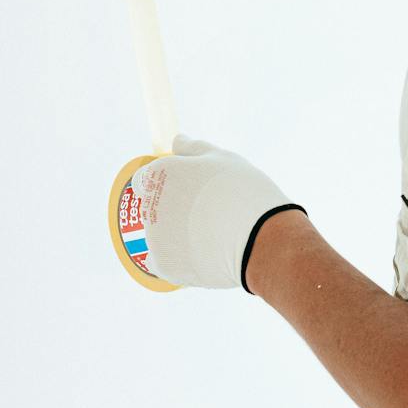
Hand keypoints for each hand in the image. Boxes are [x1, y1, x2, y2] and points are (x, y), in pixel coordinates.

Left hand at [130, 133, 307, 290]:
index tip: (187, 189)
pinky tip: (201, 255)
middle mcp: (149, 204)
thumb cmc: (244, 191)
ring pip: (160, 236)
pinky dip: (178, 260)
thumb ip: (193, 149)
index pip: (146, 178)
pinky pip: (164, 261)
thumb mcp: (222, 158)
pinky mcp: (164, 266)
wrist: (261, 239)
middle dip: (174, 209)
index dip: (167, 183)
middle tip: (207, 212)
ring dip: (176, 235)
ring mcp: (154, 238)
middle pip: (154, 206)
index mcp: (160, 173)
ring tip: (212, 235)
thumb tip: (176, 141)